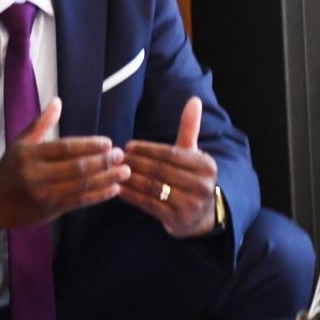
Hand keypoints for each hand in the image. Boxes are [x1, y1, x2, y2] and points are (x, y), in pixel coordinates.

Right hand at [0, 97, 129, 230]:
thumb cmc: (9, 169)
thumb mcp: (20, 143)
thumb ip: (41, 123)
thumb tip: (57, 101)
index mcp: (30, 155)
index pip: (65, 148)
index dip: (89, 145)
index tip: (108, 142)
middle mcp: (37, 175)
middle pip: (76, 168)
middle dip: (102, 161)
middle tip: (121, 155)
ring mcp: (45, 194)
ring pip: (81, 186)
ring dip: (106, 178)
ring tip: (124, 171)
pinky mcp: (51, 210)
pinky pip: (79, 202)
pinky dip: (99, 196)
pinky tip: (114, 188)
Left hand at [120, 96, 218, 237]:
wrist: (200, 216)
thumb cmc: (191, 177)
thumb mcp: (193, 153)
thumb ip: (189, 128)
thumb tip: (193, 99)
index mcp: (206, 165)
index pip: (171, 154)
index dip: (147, 149)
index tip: (127, 146)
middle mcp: (202, 185)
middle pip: (161, 170)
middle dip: (136, 163)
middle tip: (116, 158)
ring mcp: (191, 204)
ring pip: (153, 187)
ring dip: (130, 179)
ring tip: (113, 171)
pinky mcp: (177, 220)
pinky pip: (149, 205)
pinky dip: (132, 196)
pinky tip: (118, 189)